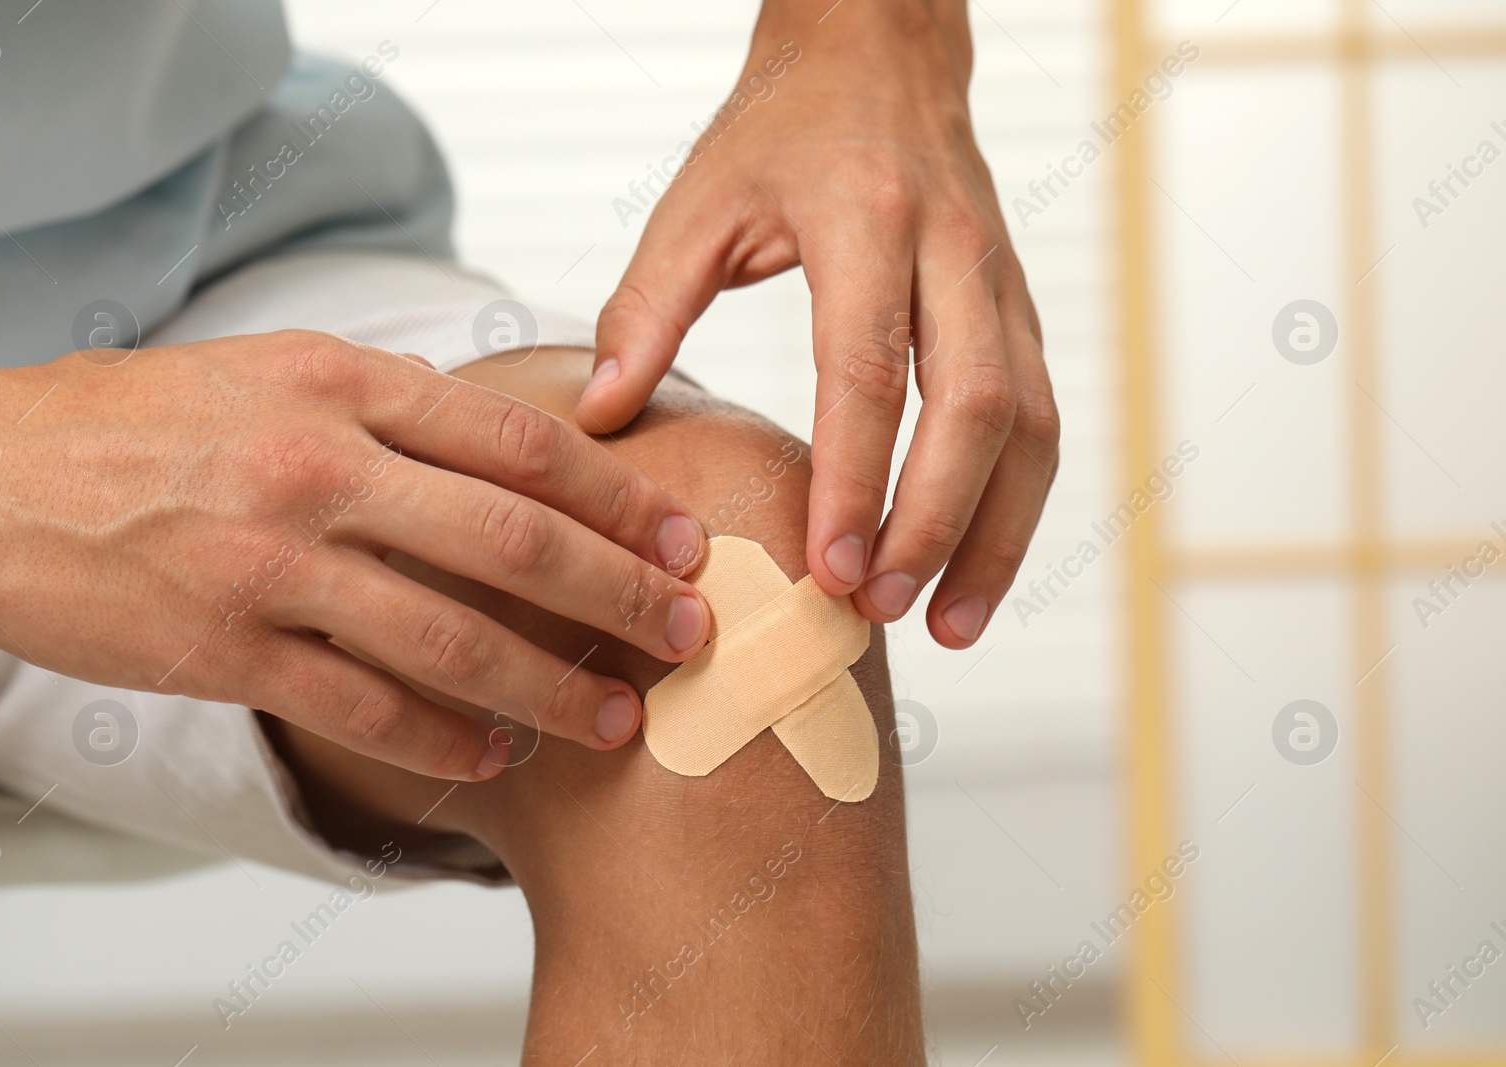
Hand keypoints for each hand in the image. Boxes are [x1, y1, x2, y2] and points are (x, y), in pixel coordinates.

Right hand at [0, 332, 709, 779]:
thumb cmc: (136, 418)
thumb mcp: (277, 371)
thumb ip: (390, 407)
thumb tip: (510, 450)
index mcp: (342, 383)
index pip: (520, 440)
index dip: (620, 494)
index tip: (682, 533)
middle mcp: (319, 467)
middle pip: (515, 540)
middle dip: (622, 593)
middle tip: (689, 630)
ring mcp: (271, 563)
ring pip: (452, 638)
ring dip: (552, 687)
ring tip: (615, 716)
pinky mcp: (222, 647)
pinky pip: (363, 708)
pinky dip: (444, 740)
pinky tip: (494, 756)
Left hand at [576, 0, 1057, 649]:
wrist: (882, 52)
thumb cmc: (784, 128)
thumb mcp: (699, 200)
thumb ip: (645, 307)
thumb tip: (600, 417)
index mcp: (866, 221)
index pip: (871, 369)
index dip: (857, 477)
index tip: (830, 569)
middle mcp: (953, 252)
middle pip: (975, 407)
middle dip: (936, 522)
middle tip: (881, 609)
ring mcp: (1002, 282)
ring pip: (1031, 424)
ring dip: (997, 533)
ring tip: (948, 624)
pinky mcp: (1020, 310)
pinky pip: (1040, 417)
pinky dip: (1015, 502)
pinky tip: (975, 567)